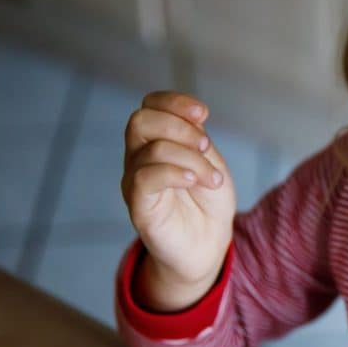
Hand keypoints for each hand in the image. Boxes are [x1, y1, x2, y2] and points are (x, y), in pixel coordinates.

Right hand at [121, 91, 236, 310]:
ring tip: (212, 179)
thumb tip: (191, 118)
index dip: (175, 102)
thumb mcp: (210, 161)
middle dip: (179, 127)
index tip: (203, 114)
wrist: (207, 244)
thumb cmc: (208, 201)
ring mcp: (135, 181)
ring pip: (150, 149)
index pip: (150, 105)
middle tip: (206, 147)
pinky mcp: (138, 206)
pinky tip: (195, 182)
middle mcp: (139, 157)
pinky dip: (175, 173)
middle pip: (140, 120)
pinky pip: (144, 178)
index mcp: (157, 140)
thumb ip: (196, 139)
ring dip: (191, 159)